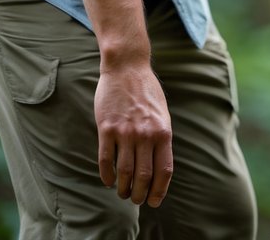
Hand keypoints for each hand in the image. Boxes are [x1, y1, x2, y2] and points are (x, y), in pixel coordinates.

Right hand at [93, 65, 173, 206]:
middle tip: (136, 200)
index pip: (164, 170)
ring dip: (124, 188)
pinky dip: (107, 175)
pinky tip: (109, 181)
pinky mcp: (106, 128)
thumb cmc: (147, 92)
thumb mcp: (162, 114)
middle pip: (144, 175)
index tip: (154, 201)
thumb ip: (161, 138)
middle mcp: (146, 134)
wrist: (127, 68)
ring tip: (124, 193)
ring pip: (125, 171)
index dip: (159, 190)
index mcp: (163, 131)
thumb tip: (159, 165)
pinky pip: (106, 160)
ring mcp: (125, 132)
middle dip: (140, 193)